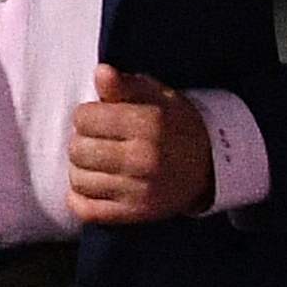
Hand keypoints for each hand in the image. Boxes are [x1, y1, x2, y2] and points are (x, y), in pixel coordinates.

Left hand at [66, 67, 213, 225]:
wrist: (209, 166)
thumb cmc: (175, 125)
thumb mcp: (158, 96)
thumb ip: (126, 84)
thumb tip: (102, 72)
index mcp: (150, 124)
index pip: (83, 118)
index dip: (88, 115)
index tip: (101, 118)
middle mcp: (144, 158)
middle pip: (77, 149)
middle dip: (83, 141)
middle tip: (101, 141)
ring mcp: (139, 190)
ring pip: (78, 180)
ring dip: (82, 169)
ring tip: (99, 162)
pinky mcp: (134, 214)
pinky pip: (85, 209)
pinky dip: (79, 198)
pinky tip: (94, 185)